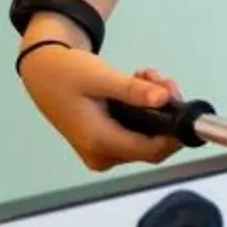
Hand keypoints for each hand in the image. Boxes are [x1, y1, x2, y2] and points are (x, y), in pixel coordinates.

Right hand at [18, 41, 185, 170]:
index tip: (184, 107)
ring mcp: (103, 151)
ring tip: (148, 78)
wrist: (43, 72)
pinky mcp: (106, 142)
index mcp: (99, 142)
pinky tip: (139, 85)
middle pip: (152, 144)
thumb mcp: (101, 78)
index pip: (151, 150)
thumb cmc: (64, 74)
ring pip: (146, 136)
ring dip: (155, 107)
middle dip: (165, 112)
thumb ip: (133, 90)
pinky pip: (137, 132)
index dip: (174, 133)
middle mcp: (102, 154)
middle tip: (163, 82)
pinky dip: (144, 110)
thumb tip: (163, 98)